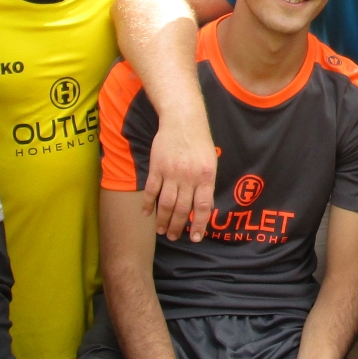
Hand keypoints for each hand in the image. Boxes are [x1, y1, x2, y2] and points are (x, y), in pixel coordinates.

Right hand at [142, 106, 217, 242]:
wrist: (183, 120)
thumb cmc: (200, 142)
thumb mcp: (211, 163)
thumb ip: (207, 185)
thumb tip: (205, 208)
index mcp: (206, 177)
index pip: (203, 207)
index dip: (199, 225)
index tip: (194, 238)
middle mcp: (189, 177)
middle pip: (182, 209)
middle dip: (177, 226)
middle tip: (172, 236)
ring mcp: (171, 172)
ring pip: (166, 203)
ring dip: (162, 220)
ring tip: (161, 230)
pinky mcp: (156, 167)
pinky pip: (151, 190)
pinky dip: (148, 204)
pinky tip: (146, 214)